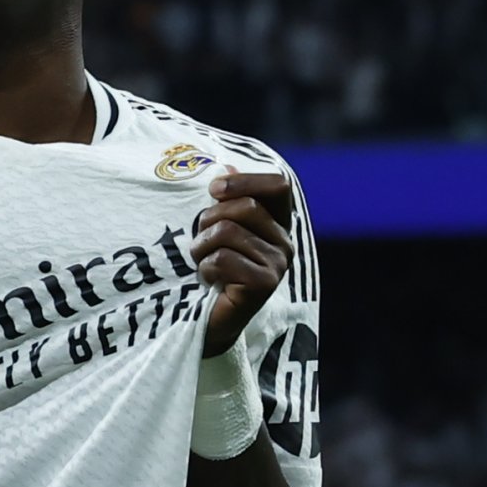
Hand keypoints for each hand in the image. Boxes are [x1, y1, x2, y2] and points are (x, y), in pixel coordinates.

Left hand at [194, 168, 294, 357]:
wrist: (210, 321)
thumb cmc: (213, 269)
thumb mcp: (218, 227)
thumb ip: (227, 199)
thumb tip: (227, 165)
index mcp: (278, 223)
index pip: (278, 185)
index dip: (245, 180)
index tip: (214, 190)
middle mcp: (285, 242)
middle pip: (246, 206)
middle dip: (210, 220)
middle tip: (201, 242)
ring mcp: (278, 265)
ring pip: (228, 231)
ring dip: (202, 247)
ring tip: (204, 263)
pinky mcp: (264, 285)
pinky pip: (222, 259)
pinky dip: (205, 269)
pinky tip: (210, 282)